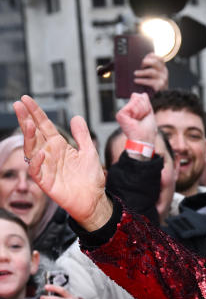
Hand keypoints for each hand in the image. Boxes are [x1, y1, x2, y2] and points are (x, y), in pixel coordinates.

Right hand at [13, 95, 111, 230]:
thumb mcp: (89, 152)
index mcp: (58, 145)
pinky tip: (41, 153)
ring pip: (32, 149)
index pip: (44, 125)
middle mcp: (49, 154)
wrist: (94, 200)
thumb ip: (82, 136)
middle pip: (34, 134)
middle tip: (18, 105)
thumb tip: (77, 117)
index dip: (35, 113)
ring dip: (29, 137)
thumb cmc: (91, 178)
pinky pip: (36, 171)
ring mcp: (45, 167)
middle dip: (26, 119)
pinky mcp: (45, 182)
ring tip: (28, 123)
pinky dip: (37, 162)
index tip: (26, 99)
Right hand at [115, 92, 157, 146]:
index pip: (140, 97)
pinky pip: (131, 106)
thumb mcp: (149, 113)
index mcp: (133, 111)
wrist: (144, 140)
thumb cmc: (148, 131)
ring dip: (141, 110)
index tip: (145, 116)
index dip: (146, 106)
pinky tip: (135, 119)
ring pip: (135, 101)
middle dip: (144, 107)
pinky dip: (137, 112)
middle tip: (143, 118)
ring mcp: (123, 112)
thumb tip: (143, 94)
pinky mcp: (120, 115)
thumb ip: (146, 103)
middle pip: (137, 97)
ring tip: (139, 120)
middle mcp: (126, 111)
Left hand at [134, 53, 168, 91]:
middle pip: (156, 62)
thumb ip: (151, 68)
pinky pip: (150, 81)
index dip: (152, 56)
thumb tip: (140, 61)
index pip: (160, 58)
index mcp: (163, 68)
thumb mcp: (155, 75)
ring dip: (142, 72)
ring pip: (152, 72)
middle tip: (140, 66)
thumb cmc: (155, 84)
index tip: (144, 58)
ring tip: (135, 73)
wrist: (162, 98)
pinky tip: (136, 81)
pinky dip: (142, 81)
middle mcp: (164, 72)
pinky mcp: (160, 85)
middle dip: (146, 62)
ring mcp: (163, 79)